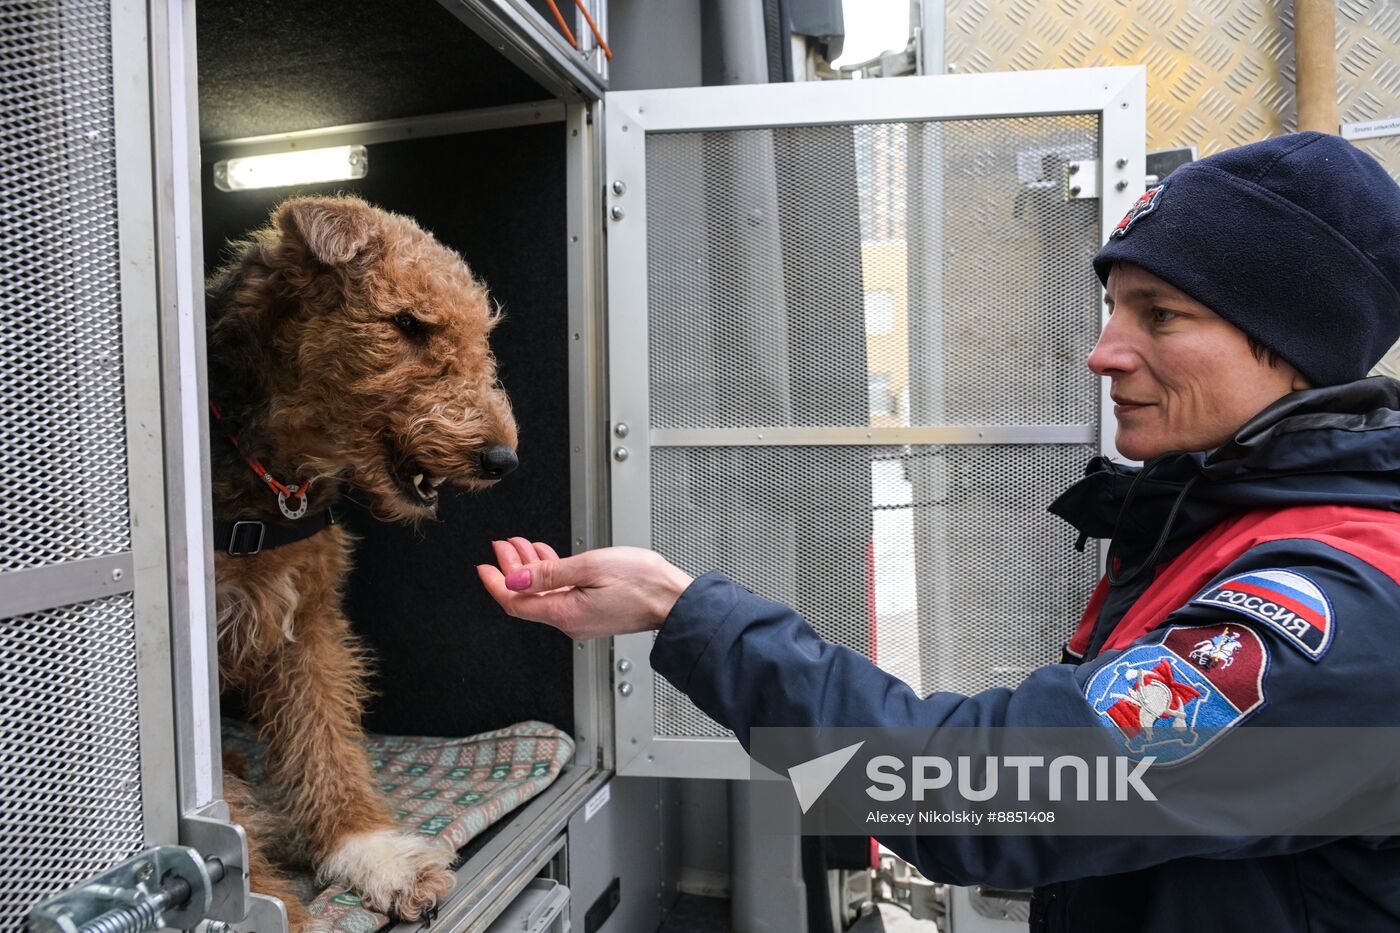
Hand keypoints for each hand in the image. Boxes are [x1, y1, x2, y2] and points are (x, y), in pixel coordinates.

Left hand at [477, 538, 693, 639]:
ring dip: (530, 568)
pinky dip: (550, 574)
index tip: (483, 566)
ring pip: (544, 593)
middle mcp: (570, 621)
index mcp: (565, 613)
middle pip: (527, 597)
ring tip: (520, 545)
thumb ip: (548, 573)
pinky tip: (546, 557)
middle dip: (511, 569)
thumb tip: (515, 579)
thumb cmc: (642, 582)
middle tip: (502, 545)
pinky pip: (561, 593)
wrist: (675, 600)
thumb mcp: (590, 566)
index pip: (516, 602)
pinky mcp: (594, 612)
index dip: (495, 583)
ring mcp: (582, 618)